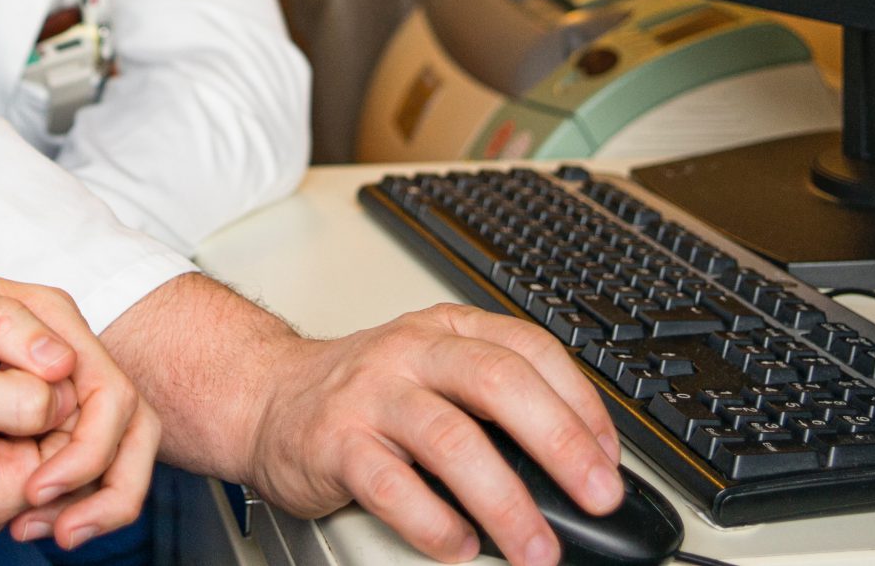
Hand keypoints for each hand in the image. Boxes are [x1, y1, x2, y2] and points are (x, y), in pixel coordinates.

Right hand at [0, 310, 78, 545]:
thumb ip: (14, 392)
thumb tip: (68, 388)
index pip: (83, 441)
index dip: (63, 381)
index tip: (10, 346)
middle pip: (67, 445)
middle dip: (48, 388)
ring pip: (43, 438)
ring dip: (26, 391)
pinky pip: (12, 441)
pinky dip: (3, 401)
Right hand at [247, 304, 623, 565]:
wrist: (266, 394)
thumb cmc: (365, 391)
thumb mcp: (433, 370)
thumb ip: (495, 403)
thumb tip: (578, 464)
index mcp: (447, 330)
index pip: (531, 350)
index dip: (580, 404)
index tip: (608, 459)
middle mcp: (412, 353)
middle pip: (498, 383)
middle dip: (559, 443)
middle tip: (596, 496)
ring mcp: (371, 395)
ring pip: (451, 439)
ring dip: (504, 501)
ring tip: (535, 547)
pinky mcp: (335, 443)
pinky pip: (392, 486)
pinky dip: (434, 523)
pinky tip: (460, 547)